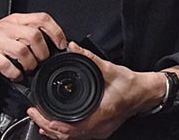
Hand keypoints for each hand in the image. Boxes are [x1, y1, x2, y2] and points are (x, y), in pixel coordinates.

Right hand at [0, 12, 67, 80]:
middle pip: (34, 35)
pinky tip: (16, 76)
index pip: (42, 18)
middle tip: (41, 62)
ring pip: (22, 50)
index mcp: (16, 19)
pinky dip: (14, 73)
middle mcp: (7, 27)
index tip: (61, 44)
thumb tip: (50, 44)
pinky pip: (6, 64)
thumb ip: (26, 33)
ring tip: (28, 70)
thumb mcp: (9, 29)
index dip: (55, 31)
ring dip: (30, 64)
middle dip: (42, 52)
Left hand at [24, 41, 165, 138]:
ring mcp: (100, 132)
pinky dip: (63, 133)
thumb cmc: (131, 85)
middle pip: (67, 136)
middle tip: (33, 113)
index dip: (51, 122)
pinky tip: (54, 127)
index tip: (38, 113)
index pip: (71, 127)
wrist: (144, 94)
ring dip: (53, 131)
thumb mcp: (109, 69)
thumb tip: (74, 48)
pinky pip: (77, 137)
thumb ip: (89, 58)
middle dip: (46, 126)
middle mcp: (100, 127)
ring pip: (71, 139)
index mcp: (101, 113)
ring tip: (39, 120)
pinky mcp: (100, 131)